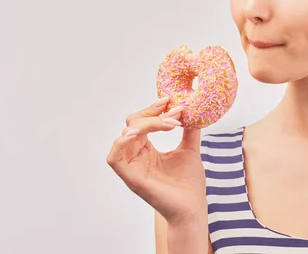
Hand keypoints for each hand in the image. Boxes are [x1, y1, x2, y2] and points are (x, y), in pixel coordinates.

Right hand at [106, 96, 206, 225]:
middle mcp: (136, 156)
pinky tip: (139, 133)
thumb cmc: (189, 183)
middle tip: (174, 112)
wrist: (192, 207)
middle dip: (153, 114)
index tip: (169, 100)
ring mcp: (132, 167)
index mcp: (147, 149)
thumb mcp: (190, 150)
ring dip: (147, 124)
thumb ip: (189, 131)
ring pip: (126, 135)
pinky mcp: (130, 178)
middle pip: (132, 124)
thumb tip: (193, 111)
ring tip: (169, 124)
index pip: (142, 122)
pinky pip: (114, 158)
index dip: (153, 109)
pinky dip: (121, 142)